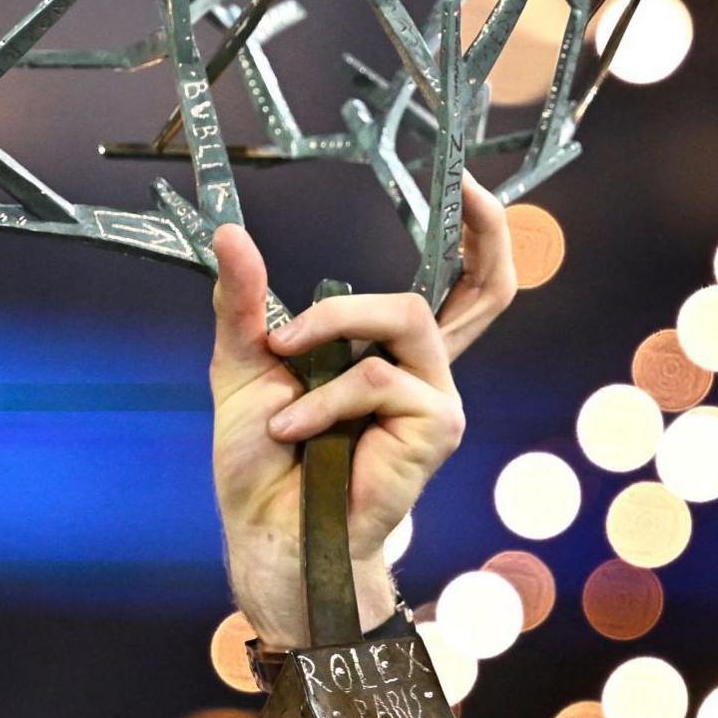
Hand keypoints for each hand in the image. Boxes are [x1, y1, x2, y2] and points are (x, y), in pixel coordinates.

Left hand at [208, 173, 517, 649]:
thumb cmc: (261, 462)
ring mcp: (436, 401)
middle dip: (487, 235)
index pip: (455, 287)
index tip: (470, 186)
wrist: (265, 532)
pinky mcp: (434, 431)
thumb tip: (229, 232)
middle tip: (469, 190)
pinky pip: (377, 379)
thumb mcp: (244, 364)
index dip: (478, 236)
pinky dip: (323, 398)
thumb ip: (245, 302)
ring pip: (404, 317)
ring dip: (329, 331)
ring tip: (280, 372)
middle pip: (483, 290)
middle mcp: (426, 372)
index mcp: (390, 354)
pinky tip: (291, 428)